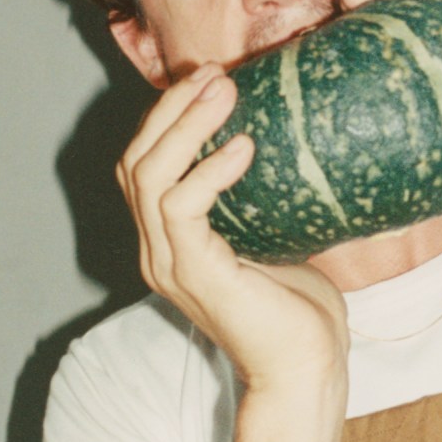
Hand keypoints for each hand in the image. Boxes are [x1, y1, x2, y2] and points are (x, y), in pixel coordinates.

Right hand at [118, 65, 349, 392]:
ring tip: (224, 92)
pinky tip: (243, 146)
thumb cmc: (299, 308)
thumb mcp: (276, 236)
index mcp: (171, 242)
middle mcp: (158, 252)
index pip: (144, 166)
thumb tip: (288, 140)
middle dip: (171, 109)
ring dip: (186, 126)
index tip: (209, 80)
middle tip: (214, 74)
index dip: (168, 118)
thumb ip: (263, 197)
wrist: (306, 367)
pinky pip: (182, 207)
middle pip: (136, 161)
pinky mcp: (194, 274)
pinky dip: (209, 170)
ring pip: (150, 176)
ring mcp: (170, 264)